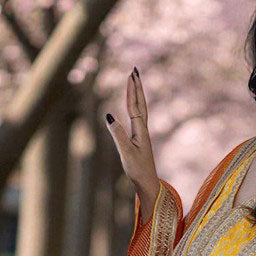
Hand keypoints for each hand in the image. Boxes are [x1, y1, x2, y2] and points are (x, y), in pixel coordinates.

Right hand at [105, 68, 159, 213]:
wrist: (147, 183)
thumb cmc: (137, 170)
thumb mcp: (125, 152)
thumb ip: (117, 134)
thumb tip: (108, 115)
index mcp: (140, 130)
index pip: (134, 106)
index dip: (132, 90)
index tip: (131, 75)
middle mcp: (142, 129)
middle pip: (140, 103)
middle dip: (136, 87)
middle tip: (134, 71)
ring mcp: (141, 134)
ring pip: (139, 109)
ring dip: (136, 95)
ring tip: (134, 83)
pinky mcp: (139, 140)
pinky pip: (137, 118)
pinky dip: (134, 107)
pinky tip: (132, 106)